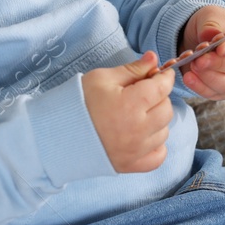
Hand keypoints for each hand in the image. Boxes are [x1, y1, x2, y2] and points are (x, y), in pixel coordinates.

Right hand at [80, 51, 174, 171]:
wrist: (58, 133)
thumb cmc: (79, 102)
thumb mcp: (102, 78)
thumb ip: (132, 69)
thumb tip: (154, 59)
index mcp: (130, 105)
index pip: (162, 88)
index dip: (165, 78)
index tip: (162, 74)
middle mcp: (137, 130)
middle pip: (167, 110)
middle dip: (159, 98)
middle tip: (145, 94)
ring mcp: (135, 151)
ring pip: (164, 132)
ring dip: (157, 121)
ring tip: (139, 115)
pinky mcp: (131, 166)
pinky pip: (159, 156)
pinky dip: (156, 145)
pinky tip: (143, 136)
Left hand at [178, 5, 224, 100]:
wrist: (200, 39)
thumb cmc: (212, 25)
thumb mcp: (211, 15)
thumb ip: (212, 23)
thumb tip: (210, 35)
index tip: (220, 49)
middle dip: (218, 64)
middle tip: (199, 60)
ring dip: (210, 78)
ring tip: (192, 67)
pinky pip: (217, 94)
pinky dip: (201, 88)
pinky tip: (188, 78)